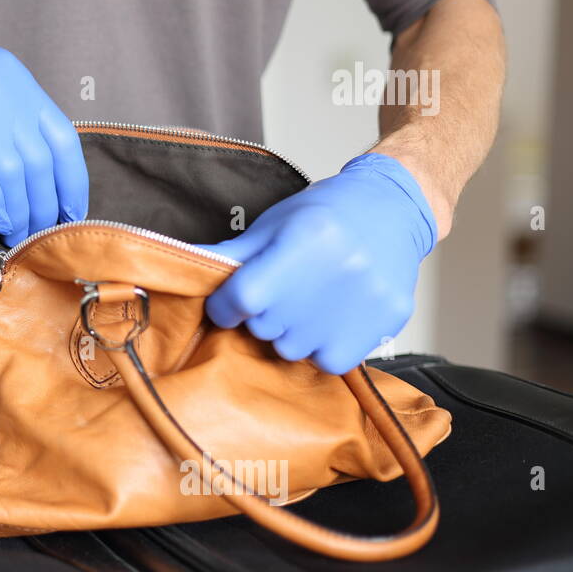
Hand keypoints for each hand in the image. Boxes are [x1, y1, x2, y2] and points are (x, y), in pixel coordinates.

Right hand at [0, 0, 87, 245]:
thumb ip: (2, 108)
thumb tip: (26, 162)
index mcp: (14, 75)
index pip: (63, 137)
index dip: (73, 182)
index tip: (72, 211)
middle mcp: (3, 91)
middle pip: (42, 163)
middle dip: (48, 206)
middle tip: (44, 233)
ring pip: (17, 177)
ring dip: (23, 214)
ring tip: (20, 236)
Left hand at [198, 153, 437, 374]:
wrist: (392, 209)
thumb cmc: (324, 215)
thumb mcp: (272, 225)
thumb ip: (229, 254)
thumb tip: (179, 266)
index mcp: (303, 239)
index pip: (242, 297)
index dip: (226, 306)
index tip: (230, 303)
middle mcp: (337, 271)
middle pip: (266, 327)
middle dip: (261, 316)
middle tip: (282, 291)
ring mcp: (364, 301)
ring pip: (294, 349)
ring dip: (291, 333)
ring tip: (309, 301)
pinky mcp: (385, 323)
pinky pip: (329, 362)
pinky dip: (322, 348)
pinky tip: (329, 319)